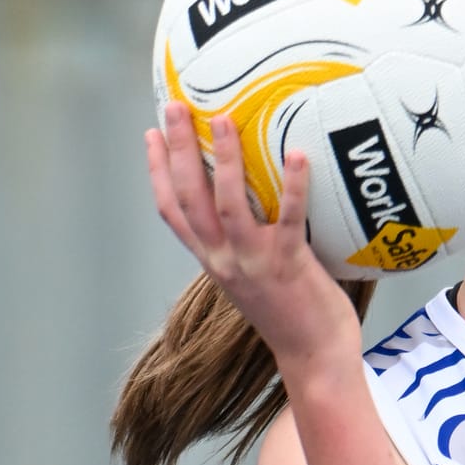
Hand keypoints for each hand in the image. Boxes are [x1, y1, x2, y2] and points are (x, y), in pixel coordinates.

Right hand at [145, 101, 359, 372]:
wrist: (314, 358)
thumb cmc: (292, 315)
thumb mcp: (255, 277)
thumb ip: (246, 244)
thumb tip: (258, 204)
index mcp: (212, 262)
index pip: (172, 212)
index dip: (156, 172)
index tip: (150, 134)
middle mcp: (223, 260)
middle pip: (188, 198)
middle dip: (176, 149)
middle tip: (174, 106)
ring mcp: (252, 263)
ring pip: (226, 204)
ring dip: (223, 159)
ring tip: (223, 119)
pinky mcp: (288, 265)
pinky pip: (288, 218)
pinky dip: (292, 186)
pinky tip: (298, 154)